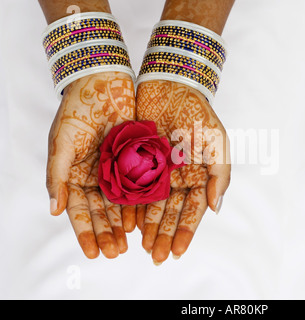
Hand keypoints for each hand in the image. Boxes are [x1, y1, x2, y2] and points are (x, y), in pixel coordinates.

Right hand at [46, 72, 135, 258]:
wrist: (103, 83)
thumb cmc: (76, 110)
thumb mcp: (61, 143)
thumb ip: (57, 176)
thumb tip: (54, 210)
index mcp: (71, 175)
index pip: (77, 210)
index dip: (84, 232)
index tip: (92, 253)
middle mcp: (92, 176)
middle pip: (99, 212)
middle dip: (105, 233)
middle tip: (114, 253)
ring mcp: (112, 170)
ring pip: (117, 204)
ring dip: (120, 224)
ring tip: (127, 244)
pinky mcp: (131, 161)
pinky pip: (135, 187)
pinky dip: (136, 204)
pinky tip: (140, 220)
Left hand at [135, 80, 230, 263]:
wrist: (171, 85)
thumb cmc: (198, 112)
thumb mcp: (217, 141)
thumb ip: (220, 174)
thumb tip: (216, 208)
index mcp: (199, 177)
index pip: (193, 211)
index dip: (185, 232)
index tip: (177, 252)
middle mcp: (178, 179)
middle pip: (170, 213)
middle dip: (164, 235)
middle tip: (156, 257)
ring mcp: (158, 172)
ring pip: (152, 206)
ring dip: (148, 226)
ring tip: (141, 245)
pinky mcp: (138, 163)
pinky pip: (133, 188)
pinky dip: (131, 206)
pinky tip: (127, 222)